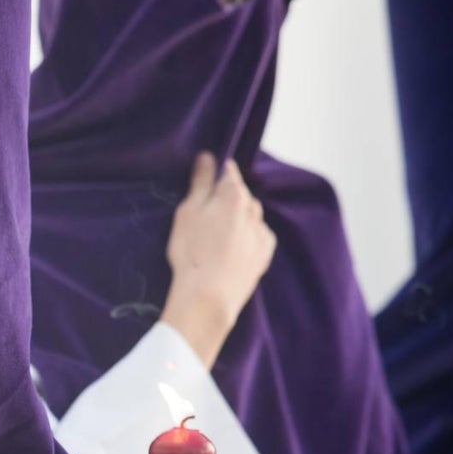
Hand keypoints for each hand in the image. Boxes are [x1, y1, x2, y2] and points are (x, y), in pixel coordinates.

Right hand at [160, 153, 276, 368]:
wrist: (209, 297)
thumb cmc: (192, 253)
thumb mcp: (187, 213)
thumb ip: (200, 182)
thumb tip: (208, 156)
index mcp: (233, 193)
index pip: (228, 170)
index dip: (215, 175)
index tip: (203, 187)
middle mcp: (253, 208)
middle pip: (239, 194)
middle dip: (225, 200)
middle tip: (204, 221)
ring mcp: (262, 231)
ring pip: (249, 216)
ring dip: (236, 220)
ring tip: (216, 241)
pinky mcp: (265, 253)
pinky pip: (257, 236)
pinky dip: (246, 239)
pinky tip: (229, 252)